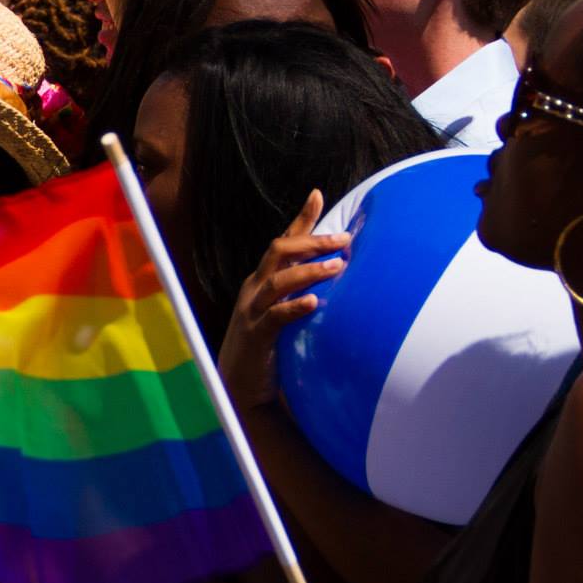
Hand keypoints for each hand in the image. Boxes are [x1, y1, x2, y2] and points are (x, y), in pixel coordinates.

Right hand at [219, 190, 346, 409]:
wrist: (240, 388)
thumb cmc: (268, 349)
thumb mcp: (281, 313)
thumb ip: (300, 293)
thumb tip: (336, 276)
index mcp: (261, 282)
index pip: (282, 242)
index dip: (300, 219)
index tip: (318, 194)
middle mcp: (254, 290)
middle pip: (278, 252)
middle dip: (311, 242)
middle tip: (343, 239)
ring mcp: (253, 312)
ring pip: (278, 280)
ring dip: (309, 270)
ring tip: (338, 266)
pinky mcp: (257, 336)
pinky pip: (275, 317)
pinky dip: (294, 306)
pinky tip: (314, 302)